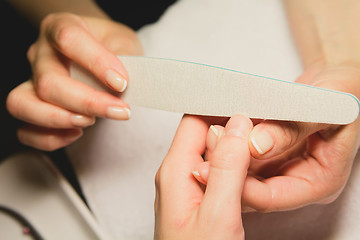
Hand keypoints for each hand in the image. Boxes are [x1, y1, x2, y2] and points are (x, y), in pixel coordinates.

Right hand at [6, 12, 142, 150]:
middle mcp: (41, 54)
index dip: (96, 62)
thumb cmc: (110, 46)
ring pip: (22, 104)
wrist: (99, 56)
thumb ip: (125, 55)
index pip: (69, 39)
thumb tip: (121, 81)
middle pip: (48, 82)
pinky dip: (49, 138)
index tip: (122, 83)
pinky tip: (76, 132)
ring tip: (89, 121)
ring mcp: (31, 81)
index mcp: (61, 27)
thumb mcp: (124, 41)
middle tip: (119, 111)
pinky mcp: (32, 106)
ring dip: (58, 120)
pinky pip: (25, 131)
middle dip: (86, 103)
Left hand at [154, 115, 252, 239]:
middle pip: (207, 135)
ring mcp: (189, 188)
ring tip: (258, 164)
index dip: (223, 111)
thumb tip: (238, 126)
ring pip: (216, 155)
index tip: (251, 113)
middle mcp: (179, 175)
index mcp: (176, 170)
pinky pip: (220, 173)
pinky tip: (251, 182)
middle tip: (260, 143)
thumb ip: (227, 167)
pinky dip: (238, 172)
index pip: (195, 119)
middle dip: (235, 134)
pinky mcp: (201, 201)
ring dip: (239, 154)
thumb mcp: (217, 214)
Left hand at [194, 65, 359, 211]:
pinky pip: (241, 158)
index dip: (241, 182)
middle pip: (251, 189)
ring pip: (242, 175)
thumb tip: (256, 143)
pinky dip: (227, 147)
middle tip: (210, 141)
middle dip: (227, 168)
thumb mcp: (327, 105)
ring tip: (211, 131)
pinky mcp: (267, 157)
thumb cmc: (342, 94)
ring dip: (223, 156)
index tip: (219, 161)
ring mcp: (280, 170)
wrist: (336, 85)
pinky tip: (216, 129)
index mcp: (320, 182)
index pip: (271, 197)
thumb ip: (293, 127)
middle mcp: (295, 181)